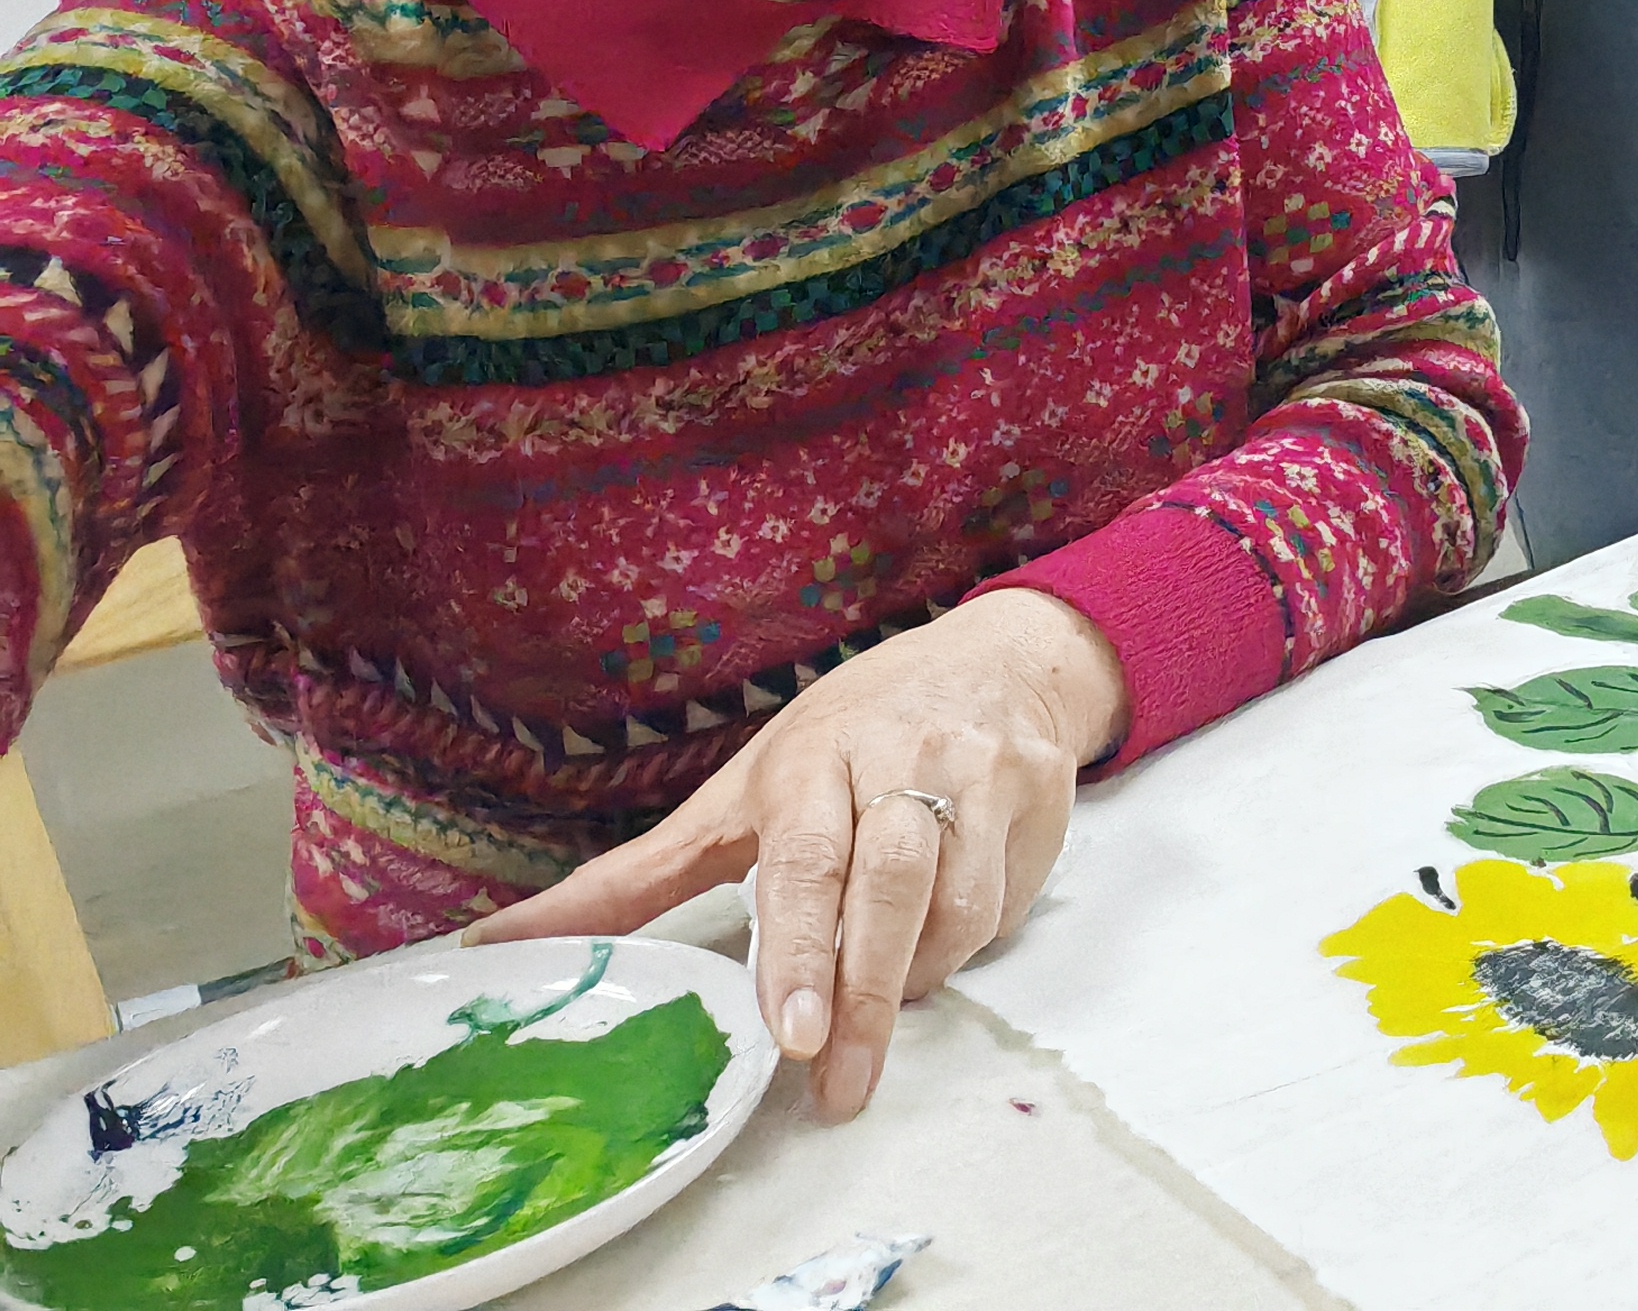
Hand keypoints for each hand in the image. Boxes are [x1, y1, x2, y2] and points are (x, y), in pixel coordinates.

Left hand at [468, 588, 1126, 1117]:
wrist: (999, 660)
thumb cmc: (850, 736)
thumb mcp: (739, 793)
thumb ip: (633, 880)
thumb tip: (493, 943)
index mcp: (814, 757)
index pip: (805, 859)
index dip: (799, 949)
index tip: (789, 1032)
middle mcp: (902, 757)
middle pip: (888, 889)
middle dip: (863, 992)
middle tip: (833, 1081)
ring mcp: (983, 776)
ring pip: (955, 908)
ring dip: (913, 976)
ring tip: (870, 1019)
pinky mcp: (1040, 801)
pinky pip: (1001, 905)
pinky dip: (962, 946)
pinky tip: (930, 949)